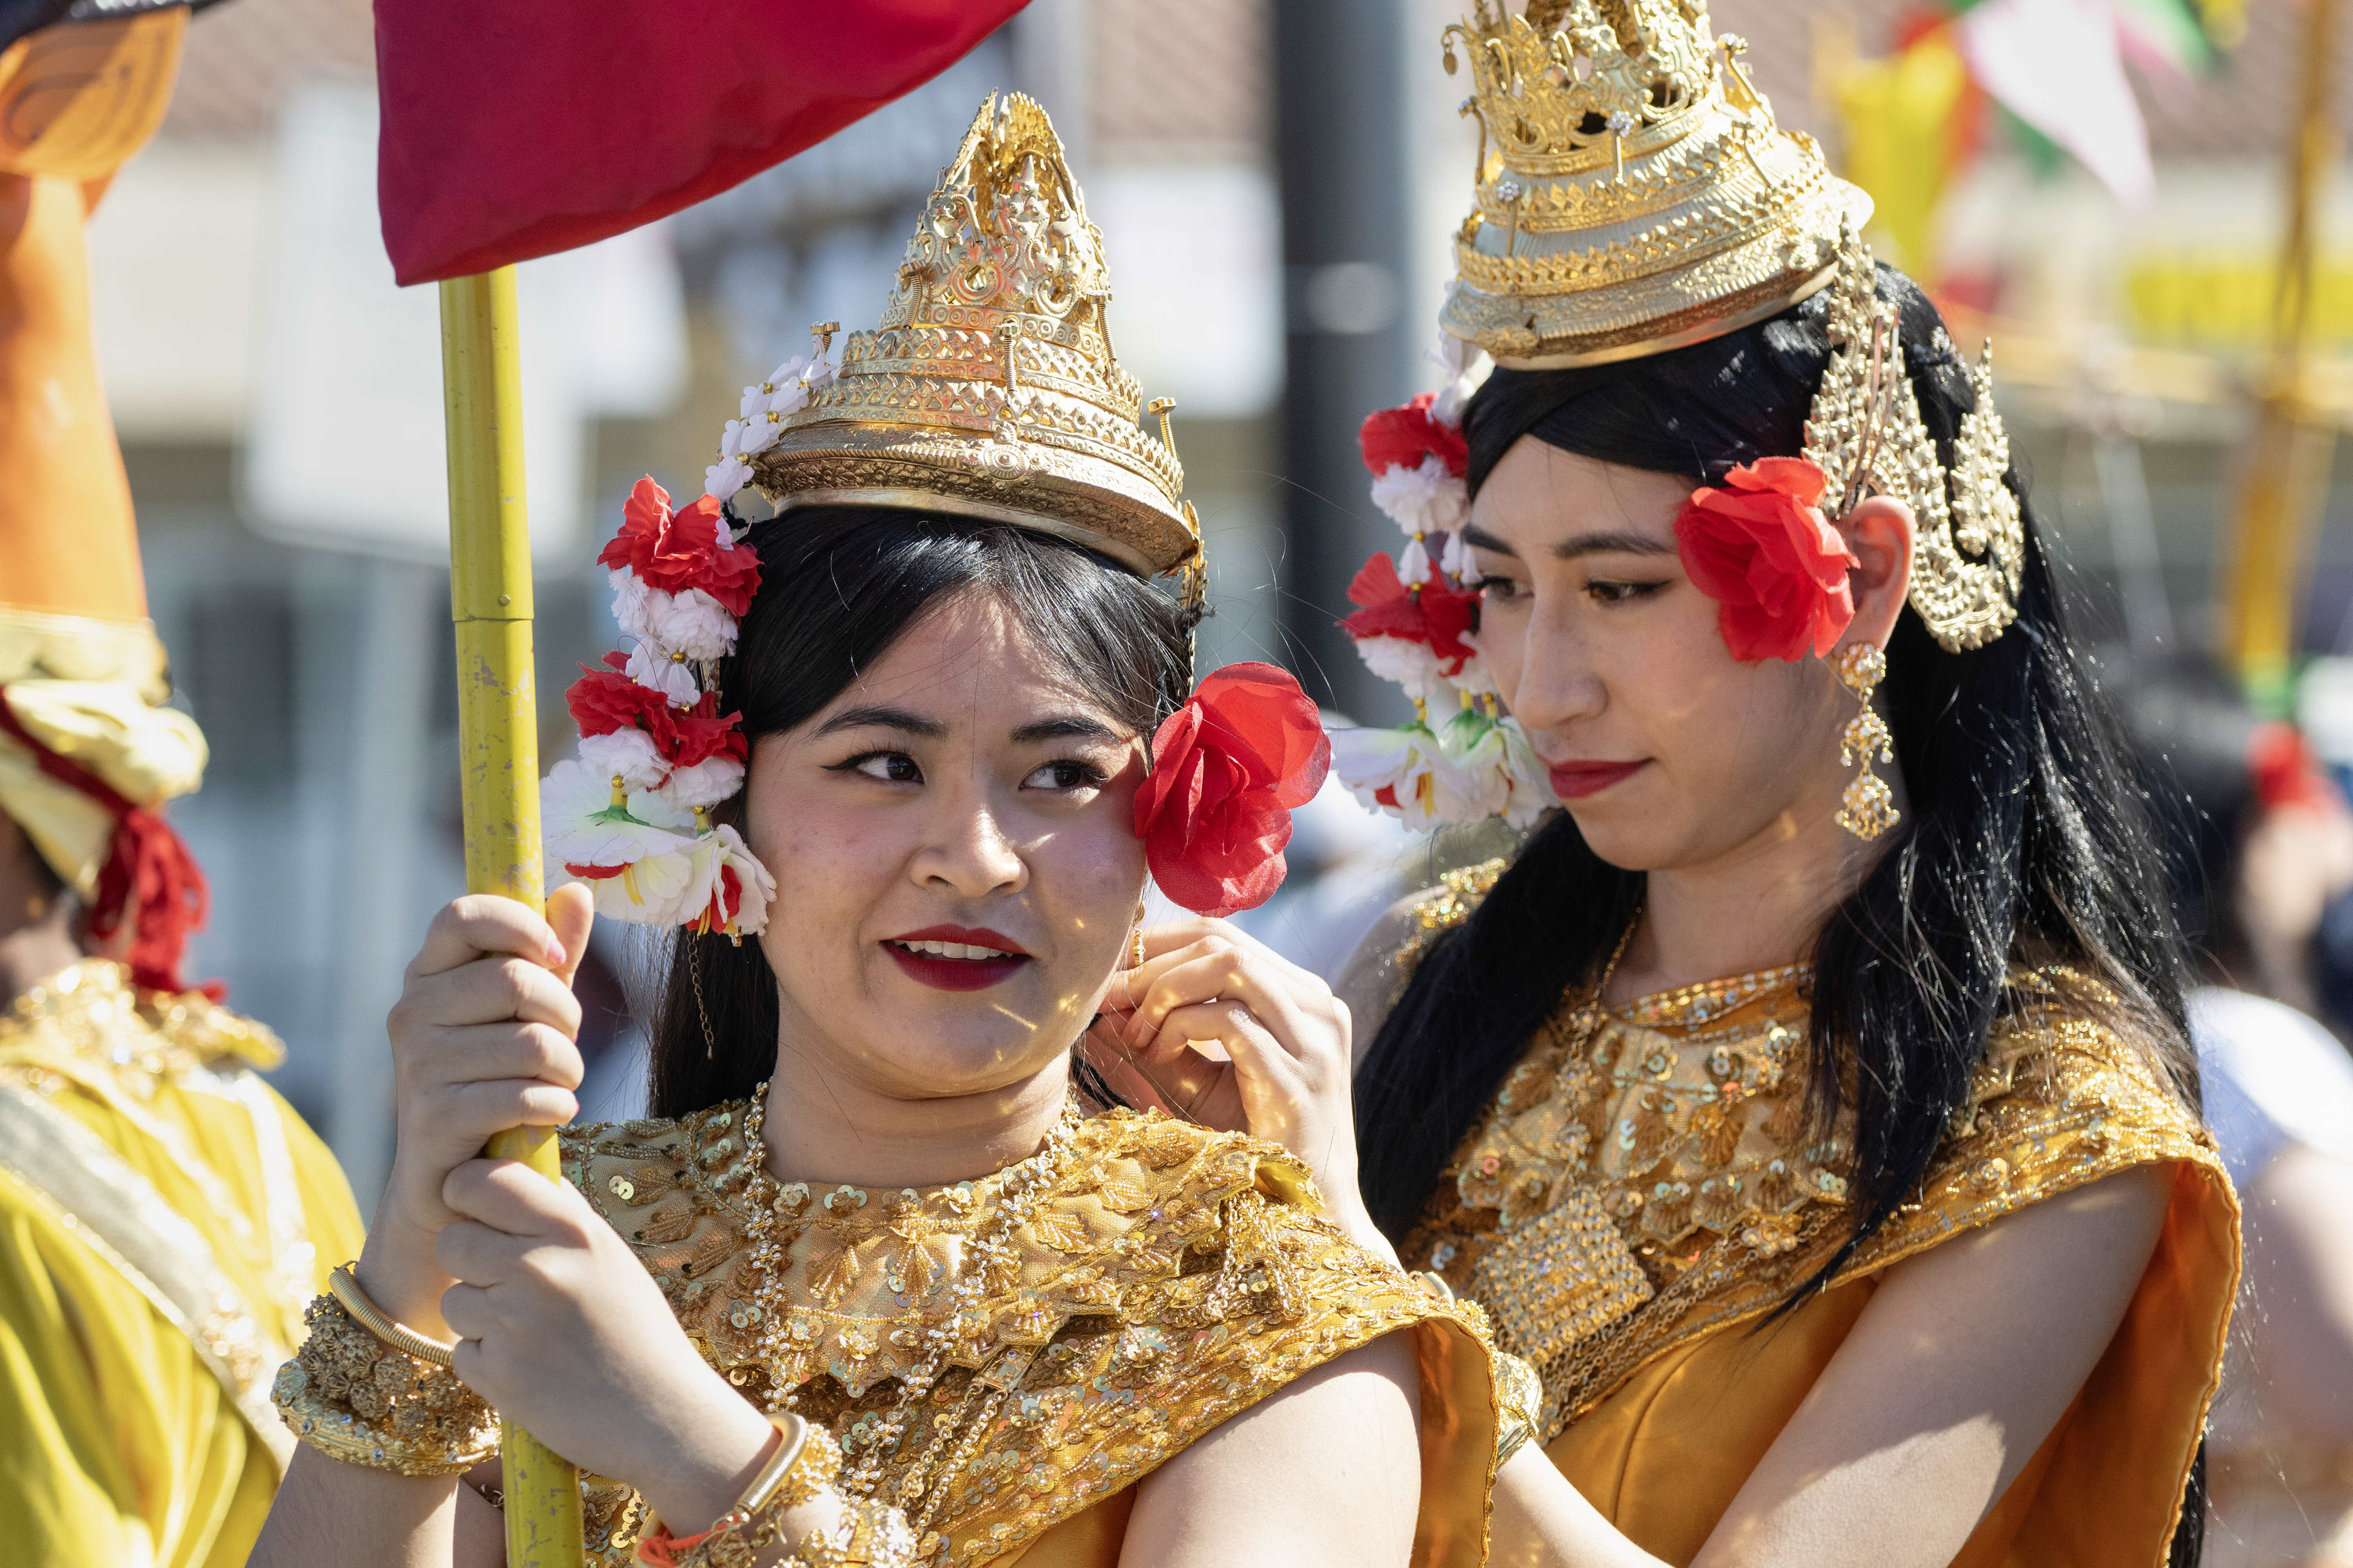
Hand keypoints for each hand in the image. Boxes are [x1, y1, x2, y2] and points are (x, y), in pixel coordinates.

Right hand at [356, 885, 593, 1334]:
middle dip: (564, 1013)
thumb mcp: (525, 1012)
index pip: (465, 912)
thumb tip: (574, 891)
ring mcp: (417, 1067)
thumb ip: (550, 954)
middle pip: (515, 980)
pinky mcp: (434, 1119)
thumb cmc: (495, 1081)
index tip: (556, 958)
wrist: (454, 1182)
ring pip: (530, 1042)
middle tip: (566, 1042)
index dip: (522, 926)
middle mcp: (411, 1013)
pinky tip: (548, 1114)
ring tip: (560, 1083)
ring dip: (567, 1067)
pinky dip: (554, 1105)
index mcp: (428, 975)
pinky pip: (524, 1095)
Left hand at [434, 1158, 786, 1529]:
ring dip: (479, 1314)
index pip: (483, 1180)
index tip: (476, 1207)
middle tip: (505, 1279)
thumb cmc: (640, 1331)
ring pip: (454, 1298)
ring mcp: (513, 1322)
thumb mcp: (611, 1256)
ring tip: (531, 1331)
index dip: (467, 1191)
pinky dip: (488, 1360)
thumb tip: (518, 1173)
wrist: (662, 1416)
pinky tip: (532, 1367)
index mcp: (571, 1230)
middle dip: (470, 1258)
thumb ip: (563, 1215)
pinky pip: (462, 1350)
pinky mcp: (495, 1374)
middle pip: (452, 1240)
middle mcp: (537, 1267)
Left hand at [1080, 919, 1392, 1260]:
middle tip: (1109, 1000)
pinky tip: (1160, 1055)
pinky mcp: (1296, 1076)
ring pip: (1229, 966)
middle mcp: (1318, 1007)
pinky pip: (1228, 1021)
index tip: (1113, 973)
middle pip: (1223, 942)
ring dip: (1165, 990)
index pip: (1225, 936)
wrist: (1313, 1211)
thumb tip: (1103, 1007)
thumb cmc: (1256, 1145)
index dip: (1160, 944)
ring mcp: (1314, 1039)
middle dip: (1153, 964)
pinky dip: (1180, 1027)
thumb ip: (1162, 1038)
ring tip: (1137, 1030)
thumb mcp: (1203, 1082)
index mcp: (1303, 998)